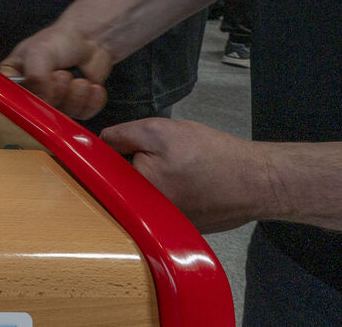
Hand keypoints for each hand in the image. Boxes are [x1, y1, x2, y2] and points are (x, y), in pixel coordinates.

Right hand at [0, 23, 113, 118]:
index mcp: (13, 79)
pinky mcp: (74, 107)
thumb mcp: (39, 52)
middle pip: (40, 112)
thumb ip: (36, 76)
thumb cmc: (59, 40)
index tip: (42, 89)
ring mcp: (53, 102)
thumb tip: (42, 100)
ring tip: (79, 78)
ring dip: (76, 95)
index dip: (27, 100)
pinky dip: (91, 100)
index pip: (11, 100)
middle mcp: (31, 93)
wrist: (88, 39)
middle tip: (63, 74)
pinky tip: (91, 84)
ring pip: (63, 115)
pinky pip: (83, 114)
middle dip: (58, 93)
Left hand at [100, 118, 265, 232]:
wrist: (258, 181)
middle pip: (126, 184)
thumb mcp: (159, 132)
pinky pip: (166, 204)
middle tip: (164, 155)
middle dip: (137, 165)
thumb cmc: (210, 154)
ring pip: (147, 193)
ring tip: (181, 167)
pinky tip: (191, 181)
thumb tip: (99, 141)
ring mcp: (166, 225)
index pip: (105, 172)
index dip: (115, 153)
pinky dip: (173, 191)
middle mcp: (146, 216)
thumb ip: (123, 135)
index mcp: (133, 193)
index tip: (128, 145)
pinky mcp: (184, 226)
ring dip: (156, 178)